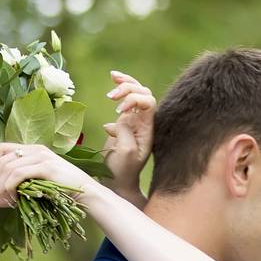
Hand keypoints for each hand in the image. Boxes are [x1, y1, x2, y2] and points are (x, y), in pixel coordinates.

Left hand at [0, 142, 97, 207]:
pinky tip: (13, 195)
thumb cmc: (64, 192)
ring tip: (7, 197)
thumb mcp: (36, 189)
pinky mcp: (47, 167)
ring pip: (9, 166)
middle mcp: (36, 149)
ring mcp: (42, 157)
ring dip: (2, 184)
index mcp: (33, 150)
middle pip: (3, 158)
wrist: (87, 193)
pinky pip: (19, 173)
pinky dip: (10, 185)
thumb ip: (17, 191)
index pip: (2, 148)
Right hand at [101, 69, 154, 201]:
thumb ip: (125, 132)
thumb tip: (121, 119)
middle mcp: (144, 123)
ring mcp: (135, 121)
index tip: (119, 111)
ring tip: (112, 78)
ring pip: (137, 91)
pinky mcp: (124, 122)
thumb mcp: (125, 153)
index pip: (149, 103)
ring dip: (125, 83)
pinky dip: (120, 86)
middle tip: (111, 97)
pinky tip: (112, 79)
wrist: (116, 182)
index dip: (134, 100)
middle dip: (128, 88)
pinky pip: (126, 99)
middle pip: (144, 92)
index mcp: (148, 130)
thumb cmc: (122, 171)